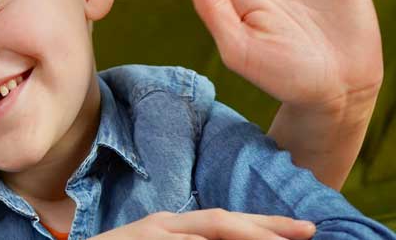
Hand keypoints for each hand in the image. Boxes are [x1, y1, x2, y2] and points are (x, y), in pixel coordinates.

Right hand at [90, 210, 314, 239]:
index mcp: (175, 226)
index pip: (227, 222)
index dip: (266, 224)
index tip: (305, 231)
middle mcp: (165, 225)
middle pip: (222, 221)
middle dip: (266, 227)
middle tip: (306, 232)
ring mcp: (151, 234)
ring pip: (207, 232)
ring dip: (245, 237)